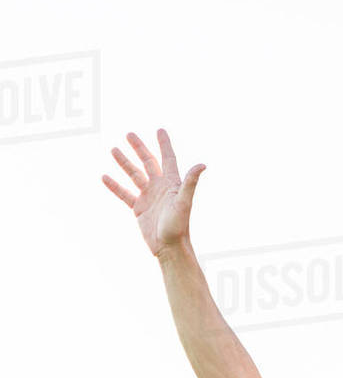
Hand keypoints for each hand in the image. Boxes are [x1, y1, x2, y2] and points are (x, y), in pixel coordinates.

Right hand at [101, 129, 205, 256]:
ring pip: (134, 175)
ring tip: (113, 149)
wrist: (169, 248)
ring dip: (124, 163)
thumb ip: (190, 182)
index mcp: (172, 183)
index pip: (168, 158)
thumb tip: (202, 164)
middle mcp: (160, 188)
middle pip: (148, 162)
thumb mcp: (184, 202)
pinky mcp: (139, 209)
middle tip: (129, 134)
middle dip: (139, 148)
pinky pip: (124, 194)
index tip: (159, 130)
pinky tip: (105, 177)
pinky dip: (115, 186)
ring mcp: (148, 197)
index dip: (164, 144)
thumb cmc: (179, 226)